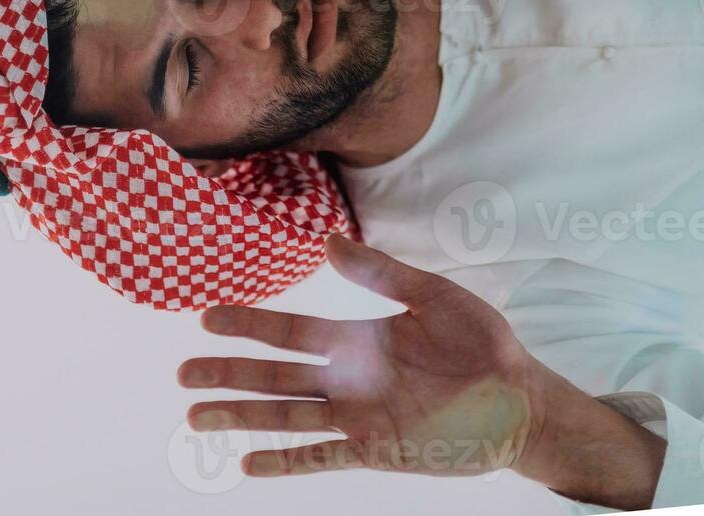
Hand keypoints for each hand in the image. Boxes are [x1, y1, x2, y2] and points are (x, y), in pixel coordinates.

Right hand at [178, 236, 663, 506]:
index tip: (208, 317)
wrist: (520, 399)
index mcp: (361, 338)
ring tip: (196, 415)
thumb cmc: (483, 345)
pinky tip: (247, 462)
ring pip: (287, 416)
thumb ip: (381, 273)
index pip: (294, 331)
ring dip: (243, 415)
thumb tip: (328, 240)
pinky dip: (286, 461)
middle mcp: (352, 379)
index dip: (251, 325)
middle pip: (278, 377)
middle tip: (182, 372)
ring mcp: (360, 417)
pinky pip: (322, 458)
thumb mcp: (434, 296)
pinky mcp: (377, 450)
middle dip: (230, 374)